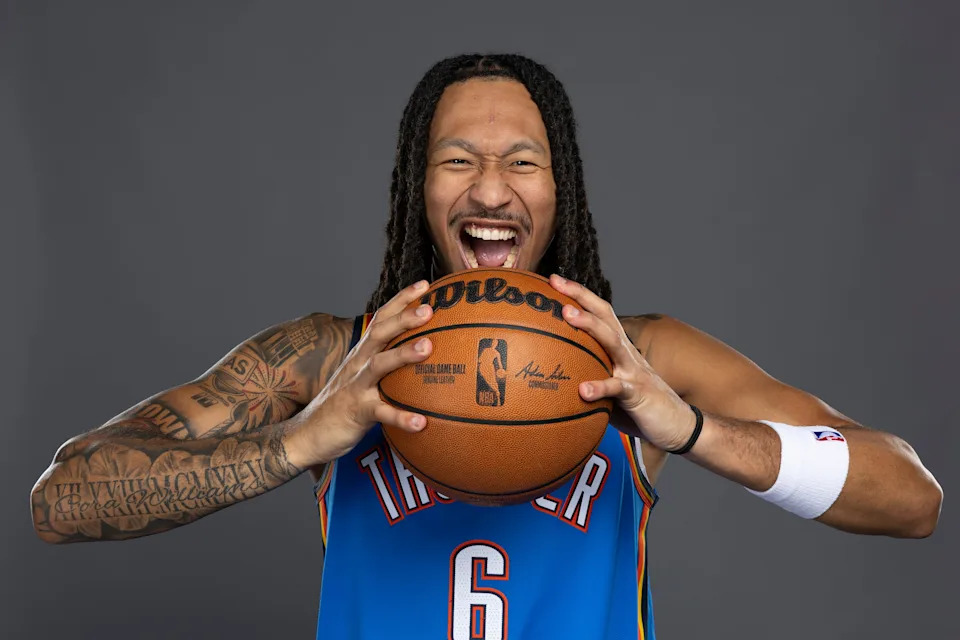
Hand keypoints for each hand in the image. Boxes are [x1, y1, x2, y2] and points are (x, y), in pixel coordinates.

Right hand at [286, 281, 433, 466]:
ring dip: (403, 354)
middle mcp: (358, 363)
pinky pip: (381, 414)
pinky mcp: (357, 413)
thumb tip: (425, 355)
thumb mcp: (365, 377)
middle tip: (430, 308)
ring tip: (428, 348)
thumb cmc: (345, 403)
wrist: (308, 433)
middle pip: (380, 333)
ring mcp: (356, 387)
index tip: (425, 284)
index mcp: (362, 353)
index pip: (381, 318)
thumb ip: (388, 364)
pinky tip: (422, 423)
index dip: (401, 300)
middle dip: (404, 318)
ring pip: (379, 366)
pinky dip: (401, 418)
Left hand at [549, 275, 696, 451]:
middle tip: (556, 283)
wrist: (679, 426)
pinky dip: (600, 387)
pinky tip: (583, 390)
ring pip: (611, 341)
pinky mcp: (638, 394)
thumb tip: (552, 380)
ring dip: (589, 325)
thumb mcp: (610, 389)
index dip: (579, 295)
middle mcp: (626, 353)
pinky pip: (617, 388)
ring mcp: (633, 371)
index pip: (599, 313)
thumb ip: (589, 378)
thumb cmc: (638, 406)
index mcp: (619, 349)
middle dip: (580, 297)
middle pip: (604, 316)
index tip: (554, 280)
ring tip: (567, 315)